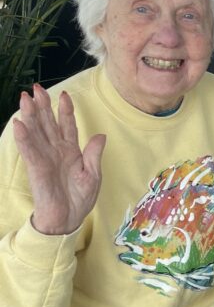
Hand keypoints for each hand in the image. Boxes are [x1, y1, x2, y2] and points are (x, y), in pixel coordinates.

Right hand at [11, 85, 105, 234]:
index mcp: (71, 151)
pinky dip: (24, 137)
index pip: (67, 126)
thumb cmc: (79, 199)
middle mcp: (56, 151)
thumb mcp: (93, 175)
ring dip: (30, 115)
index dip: (65, 110)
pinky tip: (20, 124)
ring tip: (25, 98)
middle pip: (48, 123)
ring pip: (36, 132)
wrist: (68, 219)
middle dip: (43, 106)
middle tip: (36, 87)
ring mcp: (45, 158)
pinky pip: (29, 150)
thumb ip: (94, 155)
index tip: (64, 94)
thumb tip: (101, 135)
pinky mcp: (36, 168)